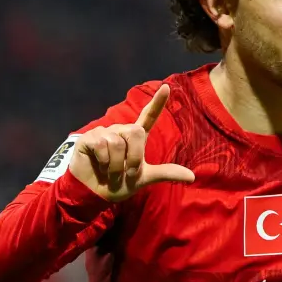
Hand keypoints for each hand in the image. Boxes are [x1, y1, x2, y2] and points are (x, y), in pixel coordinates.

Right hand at [69, 84, 194, 201]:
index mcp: (137, 137)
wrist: (96, 193)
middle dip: (134, 157)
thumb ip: (166, 173)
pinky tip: (100, 166)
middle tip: (127, 173)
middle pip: (136, 132)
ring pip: (117, 142)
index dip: (157, 102)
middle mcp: (121, 131)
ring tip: (111, 172)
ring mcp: (104, 133)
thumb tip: (192, 177)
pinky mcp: (89, 138)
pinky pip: (102, 145)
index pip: (149, 116)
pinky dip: (104, 162)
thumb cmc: (121, 182)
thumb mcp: (145, 178)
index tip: (166, 87)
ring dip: (117, 165)